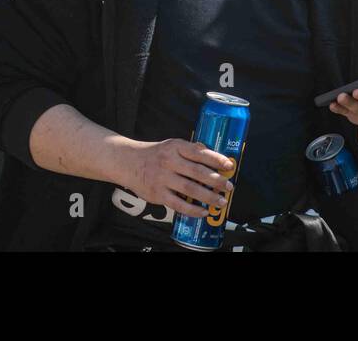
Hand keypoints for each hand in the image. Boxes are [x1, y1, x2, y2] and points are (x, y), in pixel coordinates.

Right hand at [121, 138, 235, 217]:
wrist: (128, 162)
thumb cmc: (155, 154)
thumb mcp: (171, 145)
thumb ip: (190, 150)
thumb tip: (212, 156)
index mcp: (175, 147)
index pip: (199, 152)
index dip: (216, 159)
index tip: (229, 166)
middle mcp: (169, 161)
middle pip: (197, 172)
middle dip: (216, 180)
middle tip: (229, 187)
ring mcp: (162, 178)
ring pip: (190, 189)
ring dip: (208, 196)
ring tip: (221, 201)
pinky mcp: (157, 194)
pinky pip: (178, 204)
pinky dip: (192, 209)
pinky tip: (203, 212)